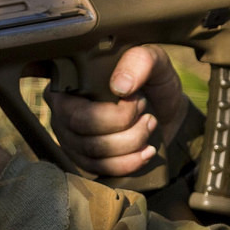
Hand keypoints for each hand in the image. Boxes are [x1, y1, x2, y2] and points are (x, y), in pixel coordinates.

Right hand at [45, 46, 194, 177]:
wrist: (167, 113)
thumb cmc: (154, 82)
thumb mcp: (154, 61)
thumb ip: (139, 61)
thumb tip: (120, 87)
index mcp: (69, 80)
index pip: (70, 101)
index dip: (104, 110)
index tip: (135, 100)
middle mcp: (62, 110)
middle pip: (82, 127)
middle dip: (122, 123)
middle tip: (146, 112)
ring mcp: (69, 138)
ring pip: (93, 151)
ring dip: (130, 141)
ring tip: (150, 124)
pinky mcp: (83, 160)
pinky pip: (100, 169)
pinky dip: (129, 162)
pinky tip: (147, 150)